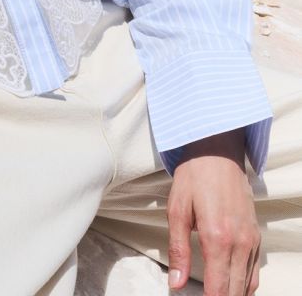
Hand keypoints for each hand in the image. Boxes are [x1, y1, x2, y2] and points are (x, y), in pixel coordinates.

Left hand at [167, 128, 260, 295]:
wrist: (217, 151)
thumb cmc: (193, 177)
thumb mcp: (177, 210)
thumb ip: (178, 250)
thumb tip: (176, 284)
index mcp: (217, 238)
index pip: (219, 289)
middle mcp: (240, 243)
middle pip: (236, 292)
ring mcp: (251, 240)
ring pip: (248, 285)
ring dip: (233, 294)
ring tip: (216, 294)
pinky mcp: (256, 235)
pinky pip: (254, 270)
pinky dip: (244, 284)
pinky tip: (231, 286)